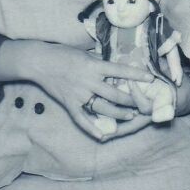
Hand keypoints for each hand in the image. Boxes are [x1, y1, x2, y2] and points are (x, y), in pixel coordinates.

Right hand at [27, 42, 150, 140]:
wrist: (39, 62)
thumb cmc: (62, 53)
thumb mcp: (85, 54)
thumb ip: (100, 62)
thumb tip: (115, 66)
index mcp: (94, 66)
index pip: (120, 70)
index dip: (136, 76)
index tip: (150, 79)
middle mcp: (89, 81)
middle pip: (115, 94)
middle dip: (131, 100)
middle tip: (143, 104)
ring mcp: (79, 94)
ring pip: (104, 108)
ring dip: (119, 113)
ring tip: (130, 115)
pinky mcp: (69, 104)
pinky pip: (82, 119)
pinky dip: (92, 129)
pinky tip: (103, 136)